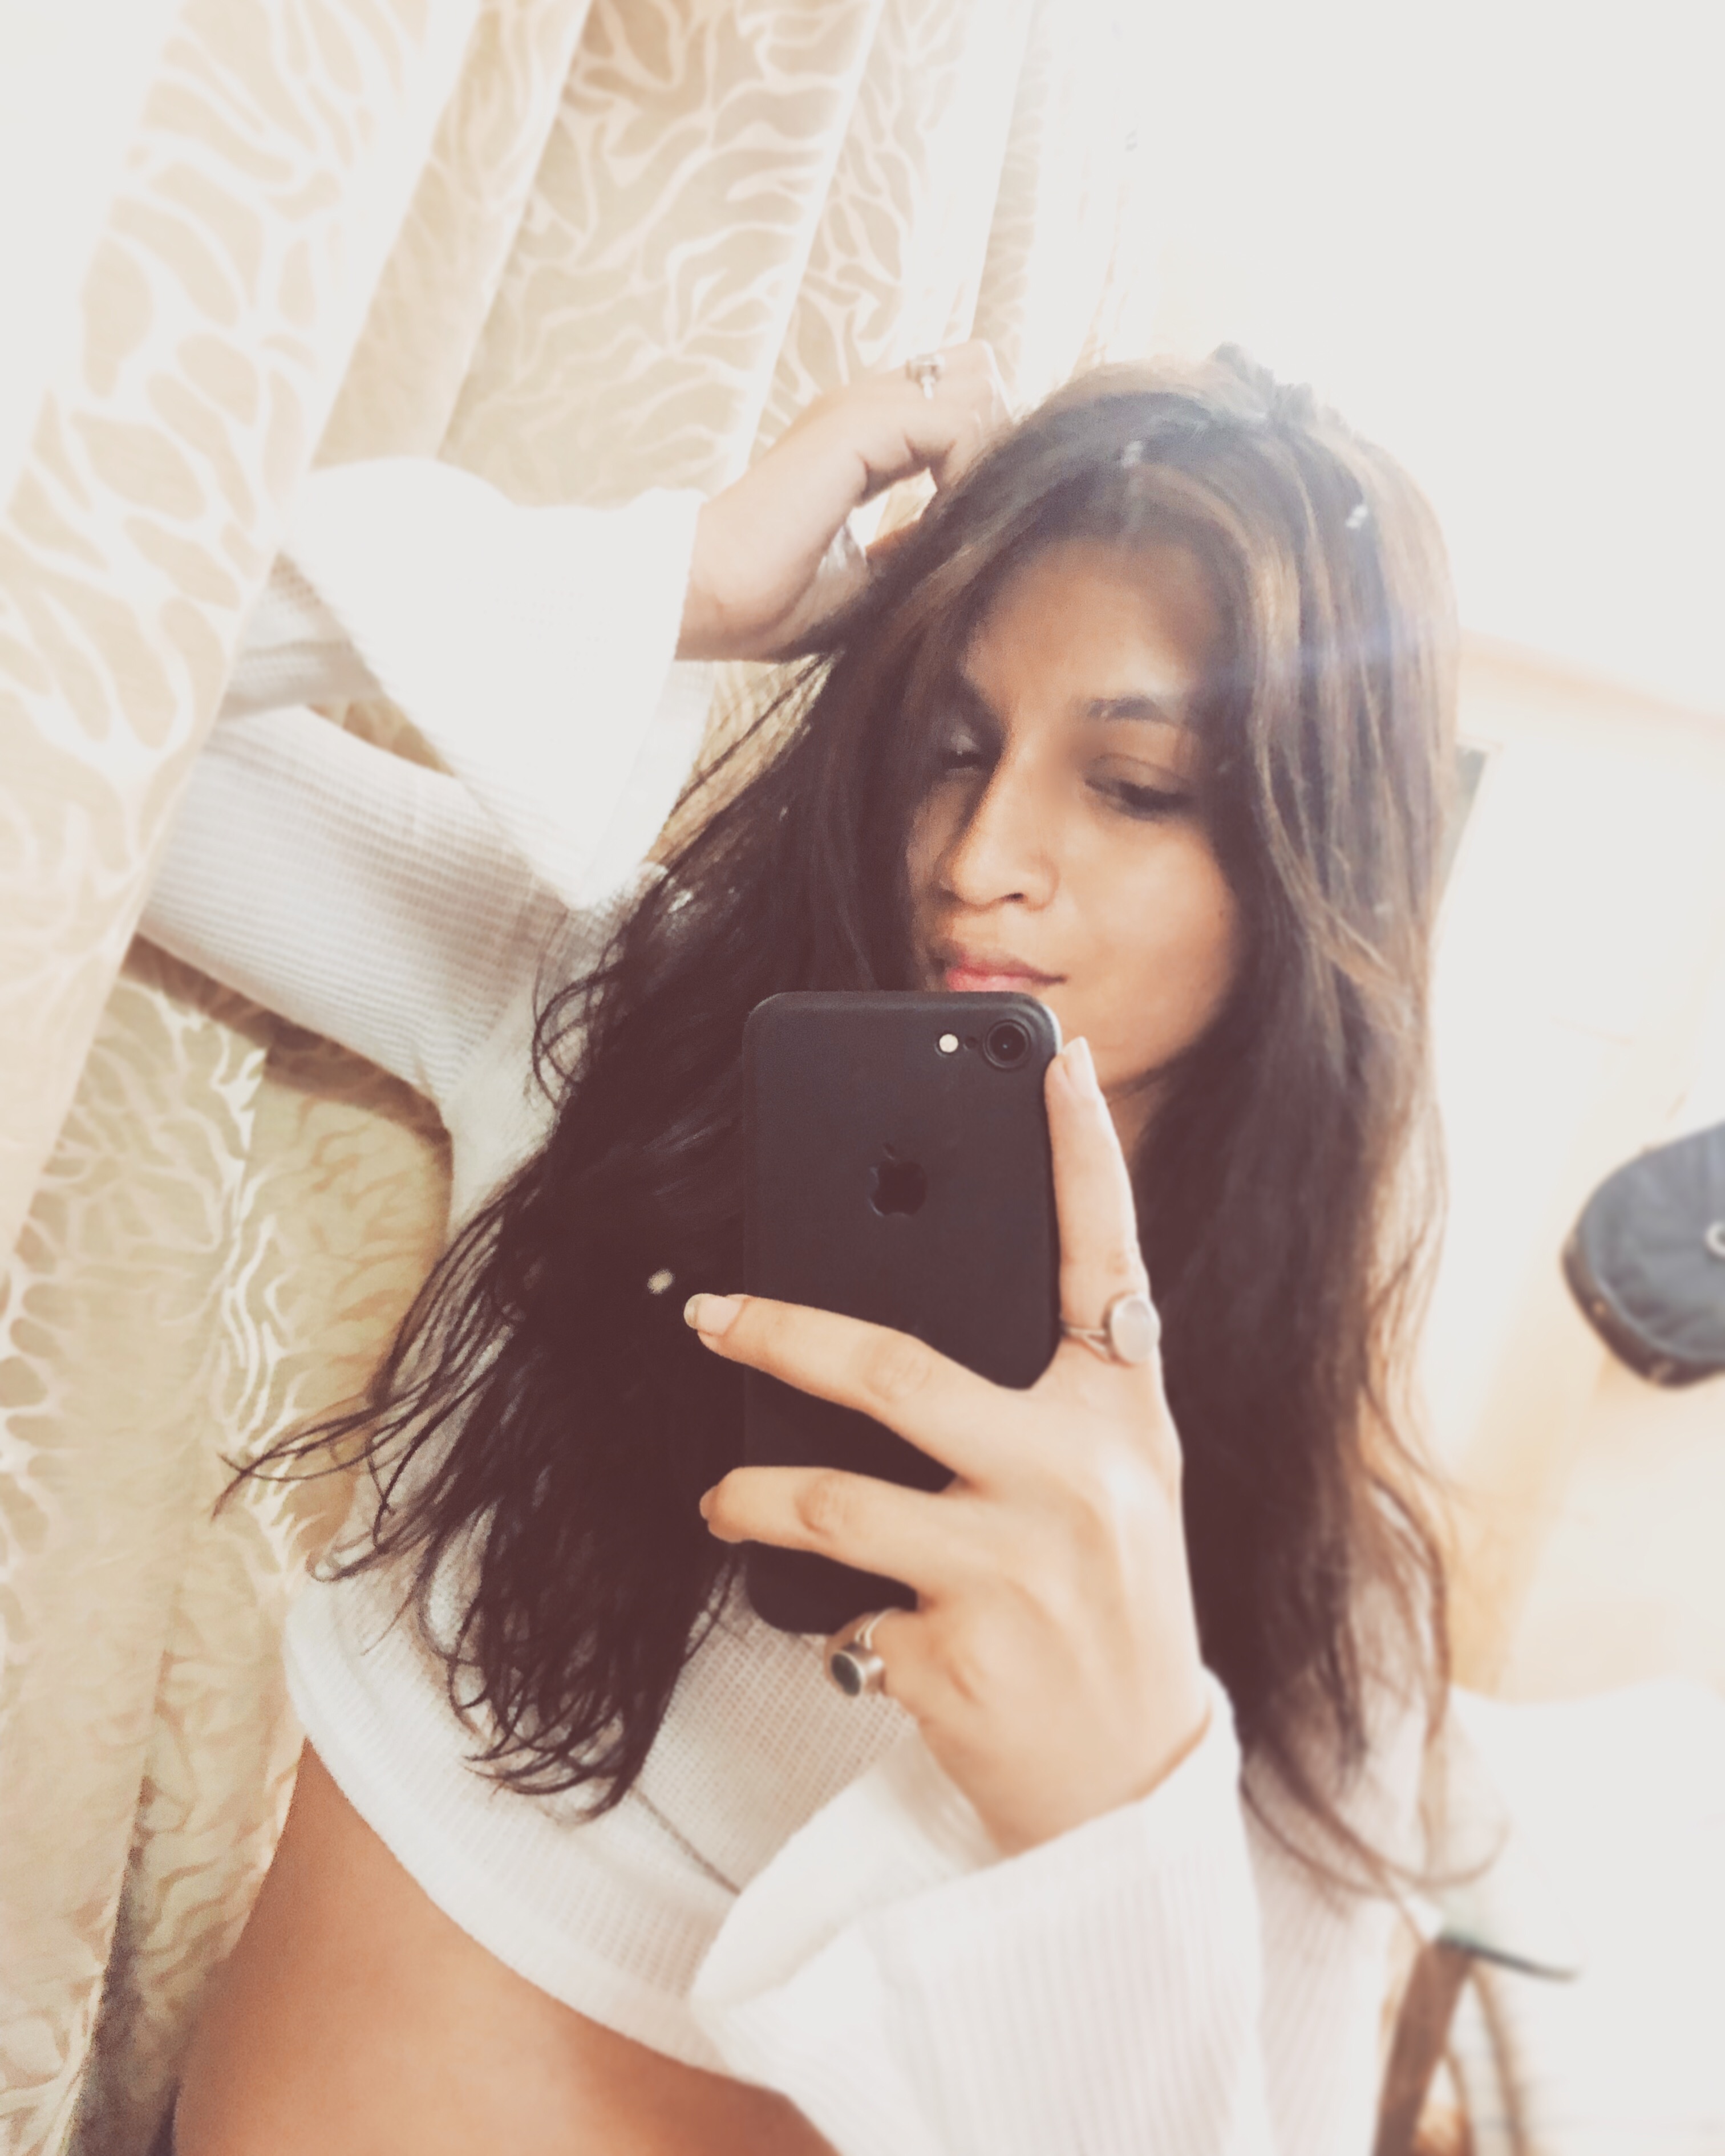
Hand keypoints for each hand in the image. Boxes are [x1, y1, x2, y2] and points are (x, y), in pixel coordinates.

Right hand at [675, 342, 1010, 662]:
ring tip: (967, 521)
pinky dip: (970, 472)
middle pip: (975, 374)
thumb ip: (913, 542)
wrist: (713, 600)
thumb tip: (969, 536)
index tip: (982, 515)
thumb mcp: (869, 574)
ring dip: (989, 456)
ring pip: (976, 389)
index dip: (984, 445)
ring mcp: (857, 409)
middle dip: (998, 438)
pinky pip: (957, 423)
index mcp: (857, 437)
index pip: (952, 399)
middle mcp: (860, 409)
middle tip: (986, 511)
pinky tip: (948, 523)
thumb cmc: (771, 603)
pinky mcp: (857, 426)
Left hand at [685, 1037, 1211, 1855]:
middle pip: (896, 1367)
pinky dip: (829, 1616)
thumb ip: (1048, 1400)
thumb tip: (918, 1312)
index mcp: (1123, 1415)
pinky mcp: (955, 1654)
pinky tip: (856, 1629)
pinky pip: (842, 1606)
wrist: (1130, 1785)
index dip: (1081, 1150)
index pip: (1105, 1257)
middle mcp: (1080, 1474)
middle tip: (711, 1313)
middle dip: (779, 1332)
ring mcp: (1016, 1567)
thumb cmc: (1109, 1609)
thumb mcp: (1112, 1487)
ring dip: (746, 1497)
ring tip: (719, 1501)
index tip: (1054, 1057)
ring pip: (828, 1494)